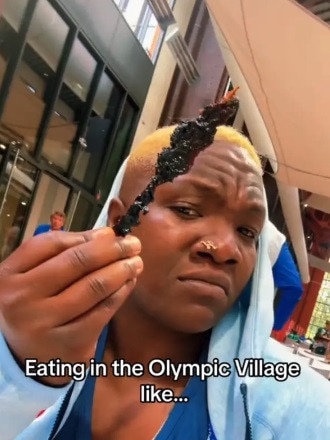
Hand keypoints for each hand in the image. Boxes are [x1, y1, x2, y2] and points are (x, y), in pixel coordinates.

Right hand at [0, 228, 142, 384]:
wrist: (24, 358)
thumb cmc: (32, 307)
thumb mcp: (32, 277)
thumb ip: (61, 253)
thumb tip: (106, 234)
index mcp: (9, 275)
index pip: (49, 244)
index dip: (84, 235)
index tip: (110, 233)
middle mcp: (22, 299)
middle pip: (76, 262)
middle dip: (111, 249)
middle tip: (133, 243)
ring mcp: (45, 324)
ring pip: (94, 286)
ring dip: (121, 269)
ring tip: (136, 262)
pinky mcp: (70, 344)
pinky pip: (103, 311)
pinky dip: (121, 293)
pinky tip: (129, 283)